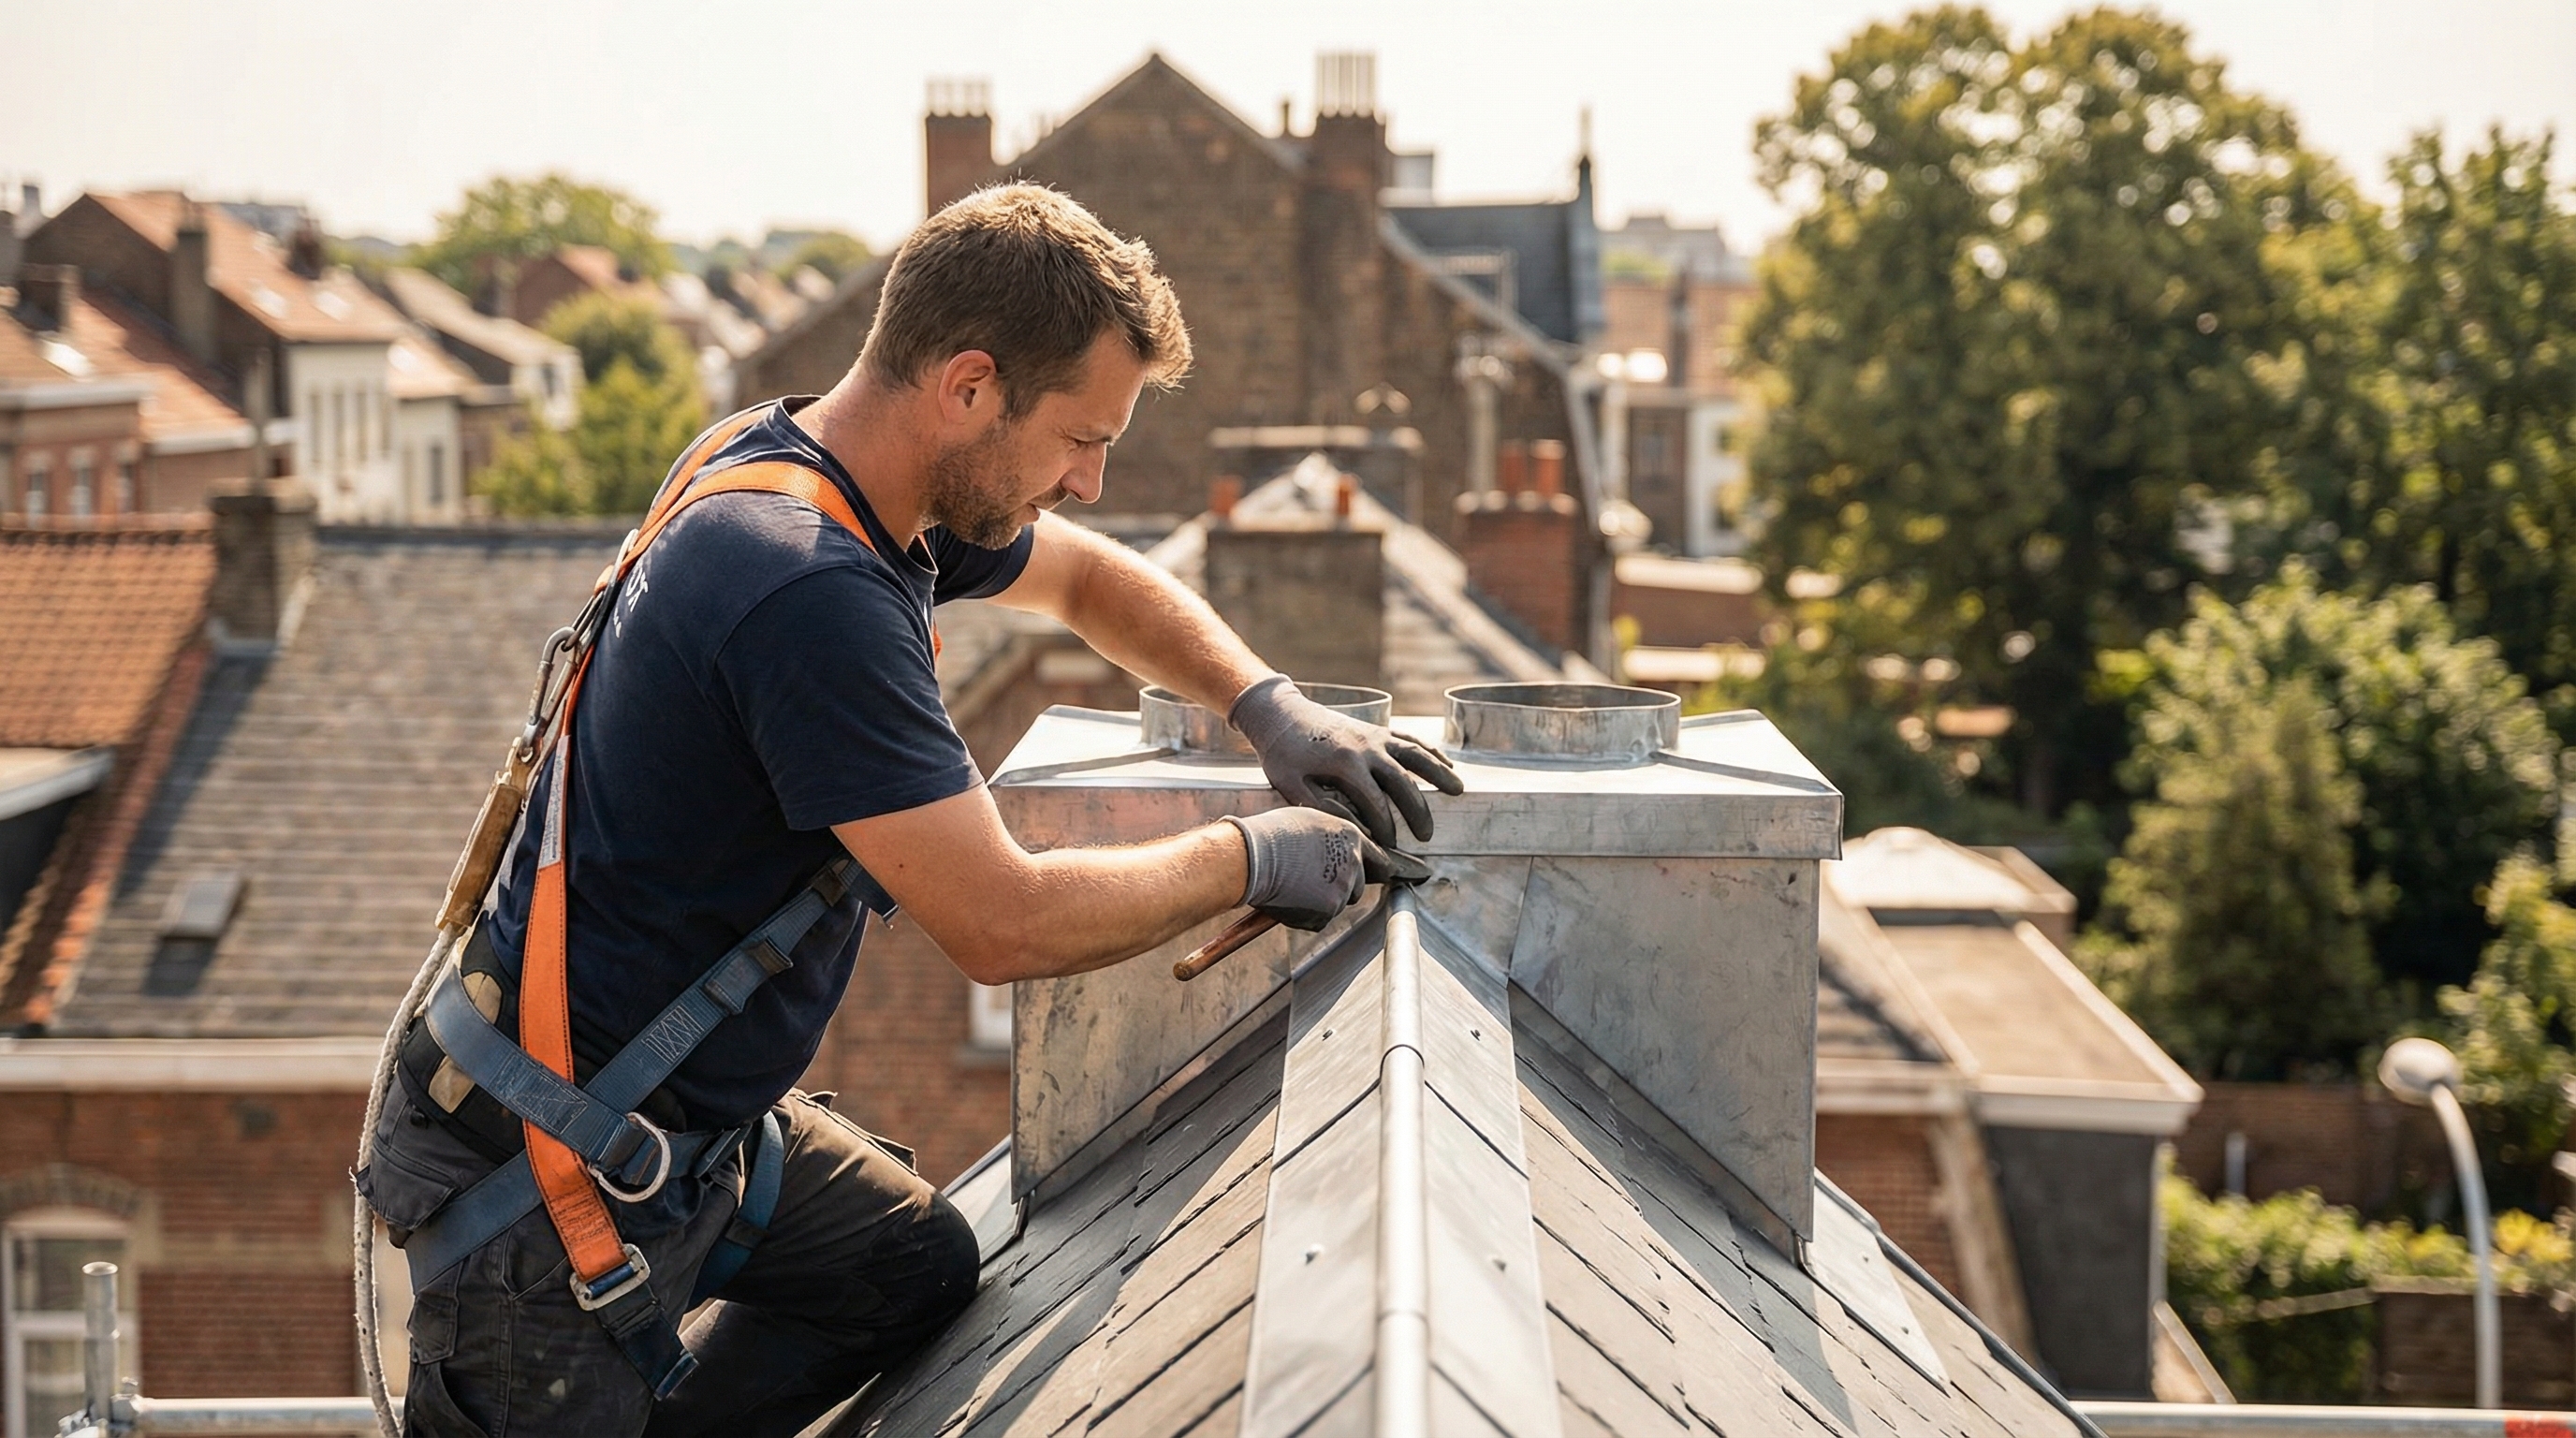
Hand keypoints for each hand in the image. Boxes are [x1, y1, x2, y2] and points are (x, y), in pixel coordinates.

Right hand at [1222, 809, 1397, 930]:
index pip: (1379, 859)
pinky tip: (1287, 898)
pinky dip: (1306, 915)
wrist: (1252, 856)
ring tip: (1293, 887)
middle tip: (1310, 882)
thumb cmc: (1271, 834)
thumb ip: (1331, 836)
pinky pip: (1320, 919)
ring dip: (1321, 902)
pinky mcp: (1328, 909)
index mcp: (1351, 837)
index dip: (1376, 871)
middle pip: (1357, 886)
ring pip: (1338, 904)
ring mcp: (1343, 887)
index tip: (1379, 878)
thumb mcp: (1309, 821)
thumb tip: (1333, 846)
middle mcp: (1353, 862)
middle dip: (1339, 888)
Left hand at [1229, 675, 1465, 845]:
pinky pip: (1409, 739)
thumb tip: (1354, 828)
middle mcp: (1366, 747)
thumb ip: (1322, 806)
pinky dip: (1430, 751)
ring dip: (1438, 772)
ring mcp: (1374, 735)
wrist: (1281, 714)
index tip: (1390, 847)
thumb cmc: (1282, 754)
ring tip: (1458, 790)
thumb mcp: (1291, 785)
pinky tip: (1446, 763)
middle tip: (1426, 835)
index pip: (1374, 803)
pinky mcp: (1376, 729)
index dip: (1385, 828)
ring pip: (1415, 754)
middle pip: (1401, 781)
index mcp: (1345, 763)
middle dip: (1417, 810)